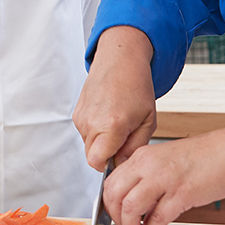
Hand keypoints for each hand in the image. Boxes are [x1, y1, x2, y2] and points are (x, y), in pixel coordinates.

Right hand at [72, 27, 156, 170]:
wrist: (120, 59)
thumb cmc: (136, 85)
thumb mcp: (148, 120)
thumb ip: (135, 147)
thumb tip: (122, 164)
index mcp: (111, 126)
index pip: (97, 163)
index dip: (109, 165)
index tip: (120, 158)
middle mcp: (92, 122)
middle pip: (92, 156)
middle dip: (107, 154)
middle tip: (124, 138)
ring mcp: (81, 117)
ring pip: (88, 145)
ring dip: (102, 142)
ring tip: (117, 123)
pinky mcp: (76, 113)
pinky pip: (85, 133)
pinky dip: (96, 131)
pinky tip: (108, 115)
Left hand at [104, 113, 224, 224]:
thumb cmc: (207, 154)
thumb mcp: (166, 157)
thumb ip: (149, 175)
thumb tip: (136, 199)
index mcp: (143, 155)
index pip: (111, 181)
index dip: (109, 202)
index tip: (115, 214)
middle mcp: (149, 165)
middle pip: (114, 195)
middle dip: (115, 217)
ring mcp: (164, 179)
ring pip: (130, 208)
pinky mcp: (181, 194)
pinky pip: (156, 219)